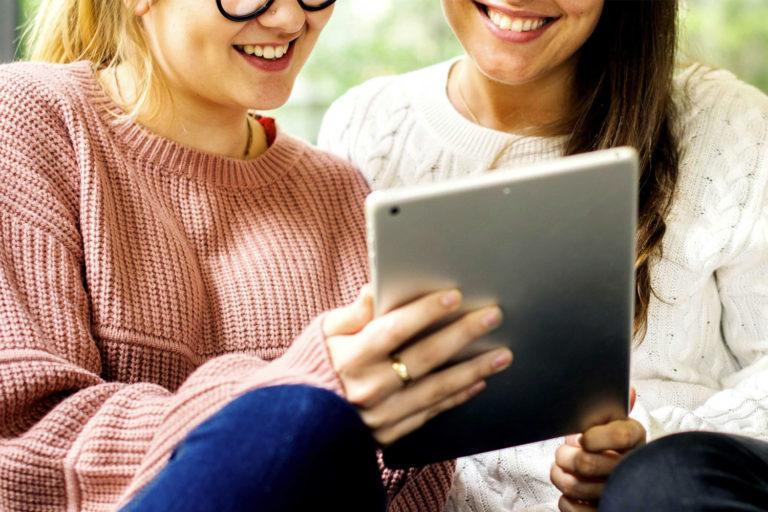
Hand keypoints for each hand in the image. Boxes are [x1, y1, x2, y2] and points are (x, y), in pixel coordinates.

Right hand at [323, 285, 512, 444]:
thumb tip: (374, 287)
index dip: (424, 312)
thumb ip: (352, 313)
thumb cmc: (311, 367)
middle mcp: (367, 389)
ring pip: (436, 390)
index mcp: (349, 358)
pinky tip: (478, 382)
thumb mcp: (322, 333)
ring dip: (473, 370)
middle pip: (424, 358)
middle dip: (462, 334)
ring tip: (502, 354)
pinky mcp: (389, 436)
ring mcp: (381, 417)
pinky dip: (455, 397)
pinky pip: (430, 414)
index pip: (393, 330)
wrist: (295, 421)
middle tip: (492, 316)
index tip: (453, 296)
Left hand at [550, 388, 645, 511]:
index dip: (596, 437)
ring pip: (576, 486)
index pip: (621, 435)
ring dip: (561, 476)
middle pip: (587, 462)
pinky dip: (565, 500)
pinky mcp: (606, 511)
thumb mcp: (612, 423)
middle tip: (564, 453)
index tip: (584, 438)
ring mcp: (620, 494)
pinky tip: (572, 493)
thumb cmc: (607, 447)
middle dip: (566, 456)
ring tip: (563, 469)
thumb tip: (631, 390)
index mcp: (635, 440)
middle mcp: (632, 468)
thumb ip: (612, 408)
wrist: (616, 482)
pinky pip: (572, 508)